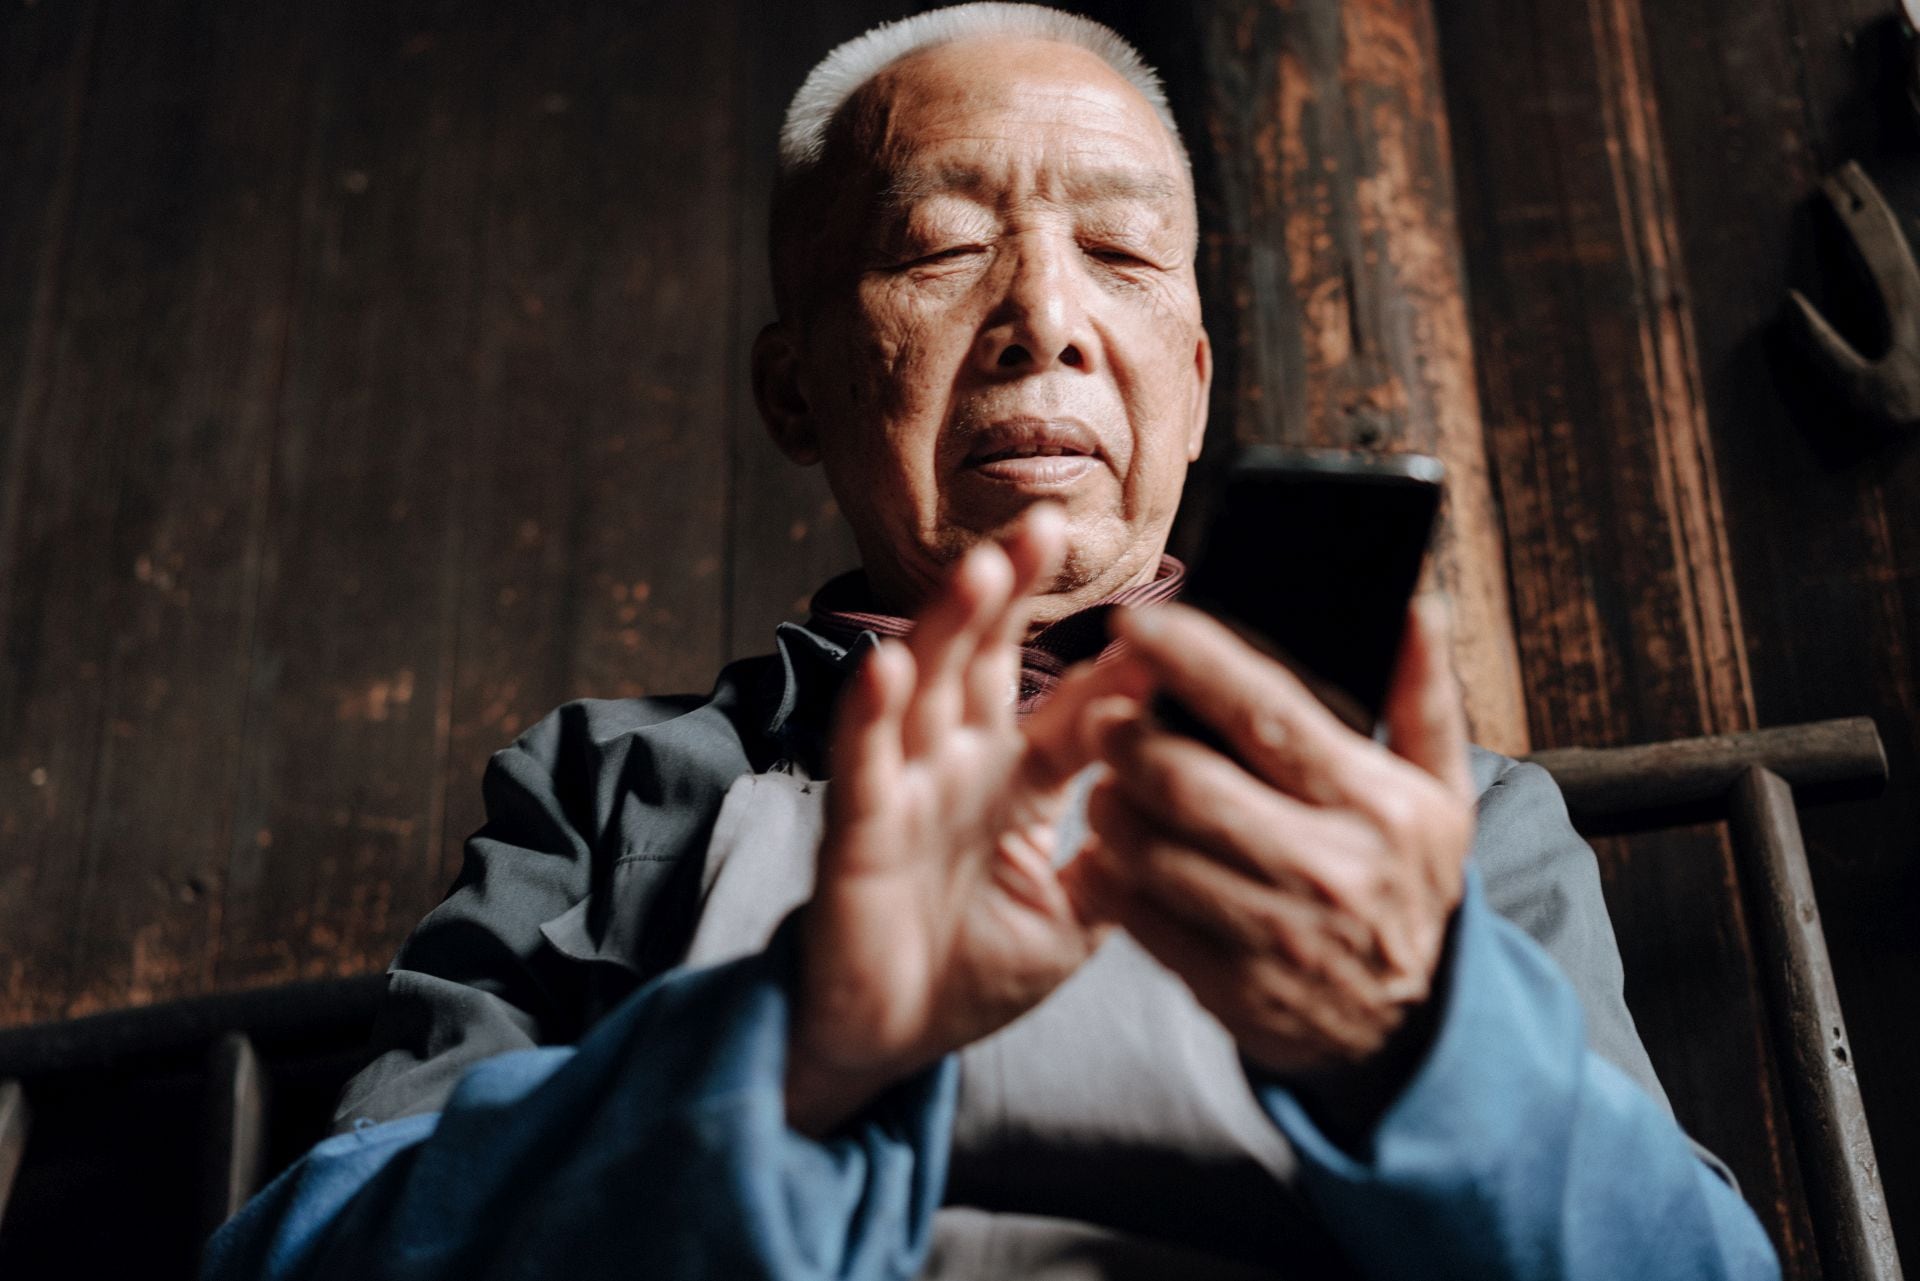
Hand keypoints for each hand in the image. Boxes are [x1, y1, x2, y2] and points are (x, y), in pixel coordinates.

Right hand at [786, 506, 1137, 1134]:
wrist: (888, 1043)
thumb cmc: (972, 972)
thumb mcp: (1072, 920)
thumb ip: (1120, 860)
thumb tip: (1180, 800)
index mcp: (1012, 783)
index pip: (1068, 712)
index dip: (1110, 673)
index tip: (1160, 628)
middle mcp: (956, 767)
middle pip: (985, 661)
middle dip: (1012, 593)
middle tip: (1047, 525)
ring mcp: (904, 789)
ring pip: (925, 689)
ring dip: (949, 626)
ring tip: (982, 567)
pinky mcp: (857, 829)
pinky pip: (863, 763)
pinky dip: (869, 714)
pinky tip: (886, 663)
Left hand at [1075, 598, 1474, 1137]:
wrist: (1412, 1028)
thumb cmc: (1406, 880)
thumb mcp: (1440, 791)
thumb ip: (1423, 692)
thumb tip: (1414, 599)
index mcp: (1376, 803)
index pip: (1267, 711)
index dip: (1193, 660)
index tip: (1138, 623)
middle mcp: (1328, 868)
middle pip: (1186, 782)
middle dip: (1125, 739)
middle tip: (1100, 718)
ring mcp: (1277, 935)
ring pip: (1151, 852)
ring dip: (1108, 807)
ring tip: (1103, 784)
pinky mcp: (1234, 989)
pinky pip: (1141, 920)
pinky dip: (1107, 878)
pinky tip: (1104, 853)